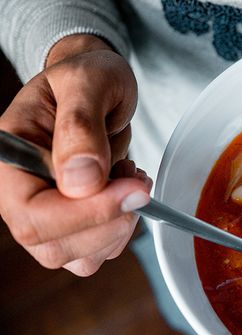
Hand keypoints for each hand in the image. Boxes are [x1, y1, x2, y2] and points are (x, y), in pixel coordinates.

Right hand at [0, 35, 150, 275]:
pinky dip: (124, 227)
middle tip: (135, 177)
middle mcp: (20, 196)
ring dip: (121, 223)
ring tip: (127, 176)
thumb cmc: (87, 77)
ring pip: (82, 256)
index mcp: (9, 161)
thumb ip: (80, 126)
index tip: (132, 188)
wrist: (98, 87)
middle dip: (110, 219)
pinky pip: (101, 250)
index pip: (31, 215)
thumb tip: (79, 180)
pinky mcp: (75, 226)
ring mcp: (47, 216)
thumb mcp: (86, 82)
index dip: (85, 213)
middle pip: (55, 246)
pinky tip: (126, 191)